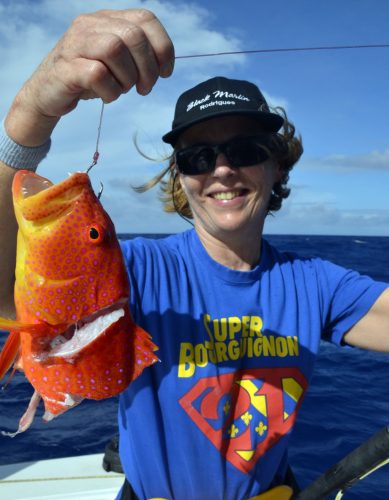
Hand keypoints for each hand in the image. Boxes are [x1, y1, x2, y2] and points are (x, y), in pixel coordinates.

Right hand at [6, 8, 174, 144]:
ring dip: (128, 78)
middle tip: (144, 88)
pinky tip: (108, 96)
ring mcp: (76, 43)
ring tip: (123, 89)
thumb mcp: (116, 61)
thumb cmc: (87, 77)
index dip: (163, 47)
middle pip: (133, 35)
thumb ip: (137, 54)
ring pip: (115, 49)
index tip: (165, 73)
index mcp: (108, 19)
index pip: (146, 18)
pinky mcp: (66, 67)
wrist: (48, 93)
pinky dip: (111, 91)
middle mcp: (91, 24)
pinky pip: (97, 74)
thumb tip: (163, 65)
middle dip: (148, 68)